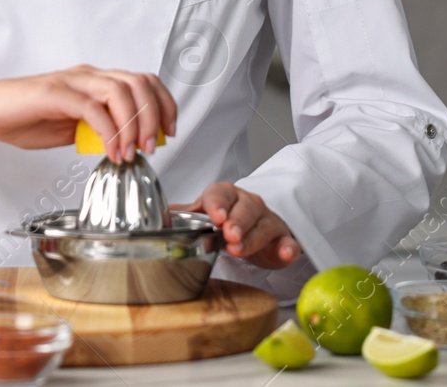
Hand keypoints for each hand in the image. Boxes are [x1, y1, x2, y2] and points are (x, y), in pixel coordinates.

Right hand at [0, 64, 176, 161]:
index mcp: (93, 81)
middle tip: (152, 146)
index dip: (163, 103)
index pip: (142, 81)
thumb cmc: (22, 117)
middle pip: (138, 83)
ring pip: (120, 91)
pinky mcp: (55, 93)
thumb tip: (121, 144)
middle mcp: (86, 76)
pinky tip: (112, 150)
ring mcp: (71, 82)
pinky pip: (93, 108)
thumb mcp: (68, 128)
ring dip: (134, 124)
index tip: (168, 132)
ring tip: (133, 151)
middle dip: (154, 116)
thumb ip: (93, 129)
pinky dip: (109, 131)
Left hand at [171, 183, 300, 268]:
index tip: (215, 216)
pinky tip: (286, 253)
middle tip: (229, 235)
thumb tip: (158, 216)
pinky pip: (288, 241)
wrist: (254, 230)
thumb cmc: (226, 221)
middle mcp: (248, 204)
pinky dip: (288, 247)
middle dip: (237, 222)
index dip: (218, 204)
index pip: (220, 194)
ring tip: (240, 248)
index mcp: (225, 195)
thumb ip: (185, 216)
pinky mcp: (282, 238)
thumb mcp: (204, 217)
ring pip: (263, 225)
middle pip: (245, 208)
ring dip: (253, 237)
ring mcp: (267, 220)